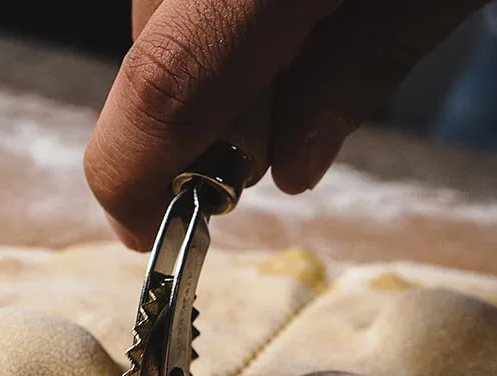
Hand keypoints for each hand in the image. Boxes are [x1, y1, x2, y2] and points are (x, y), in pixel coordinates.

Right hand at [85, 0, 484, 249]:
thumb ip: (357, 77)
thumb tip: (288, 166)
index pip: (167, 83)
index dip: (139, 174)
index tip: (143, 232)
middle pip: (162, 46)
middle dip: (214, 117)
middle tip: (288, 138)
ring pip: (172, 3)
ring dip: (225, 54)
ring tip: (314, 37)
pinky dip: (231, 2)